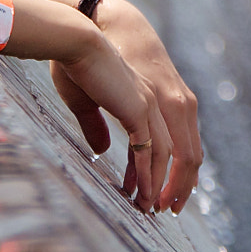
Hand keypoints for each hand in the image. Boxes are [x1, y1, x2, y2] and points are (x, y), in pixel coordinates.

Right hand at [50, 39, 174, 211]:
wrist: (75, 42)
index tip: (155, 190)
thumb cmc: (74, 67)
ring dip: (159, 185)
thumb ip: (96, 126)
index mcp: (144, 98)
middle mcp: (154, 102)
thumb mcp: (85, 104)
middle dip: (172, 182)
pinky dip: (149, 176)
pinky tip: (144, 196)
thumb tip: (101, 151)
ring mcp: (149, 106)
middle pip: (175, 150)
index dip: (162, 166)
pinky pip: (149, 151)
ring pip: (165, 155)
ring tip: (150, 209)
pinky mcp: (138, 111)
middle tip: (163, 208)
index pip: (163, 139)